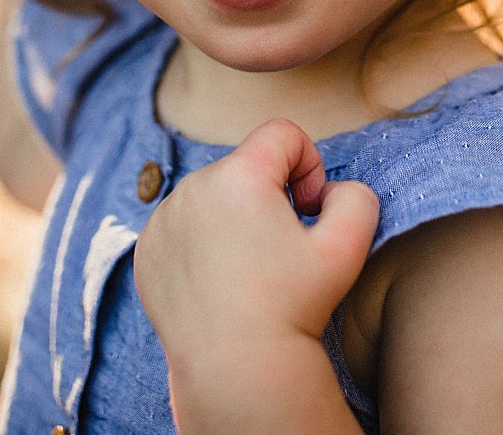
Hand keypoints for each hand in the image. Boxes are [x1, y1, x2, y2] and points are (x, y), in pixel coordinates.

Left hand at [134, 118, 378, 399]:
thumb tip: (331, 190)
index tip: (308, 209)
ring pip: (212, 195)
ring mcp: (163, 219)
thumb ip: (356, 196)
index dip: (308, 164)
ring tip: (248, 268)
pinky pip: (182, 224)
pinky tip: (219, 281)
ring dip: (234, 216)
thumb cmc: (293, 307)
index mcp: (240, 175)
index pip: (282, 133)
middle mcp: (193, 187)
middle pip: (245, 165)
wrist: (236, 368)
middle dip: (269, 194)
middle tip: (281, 248)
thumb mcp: (348, 246)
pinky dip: (202, 241)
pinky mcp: (146, 248)